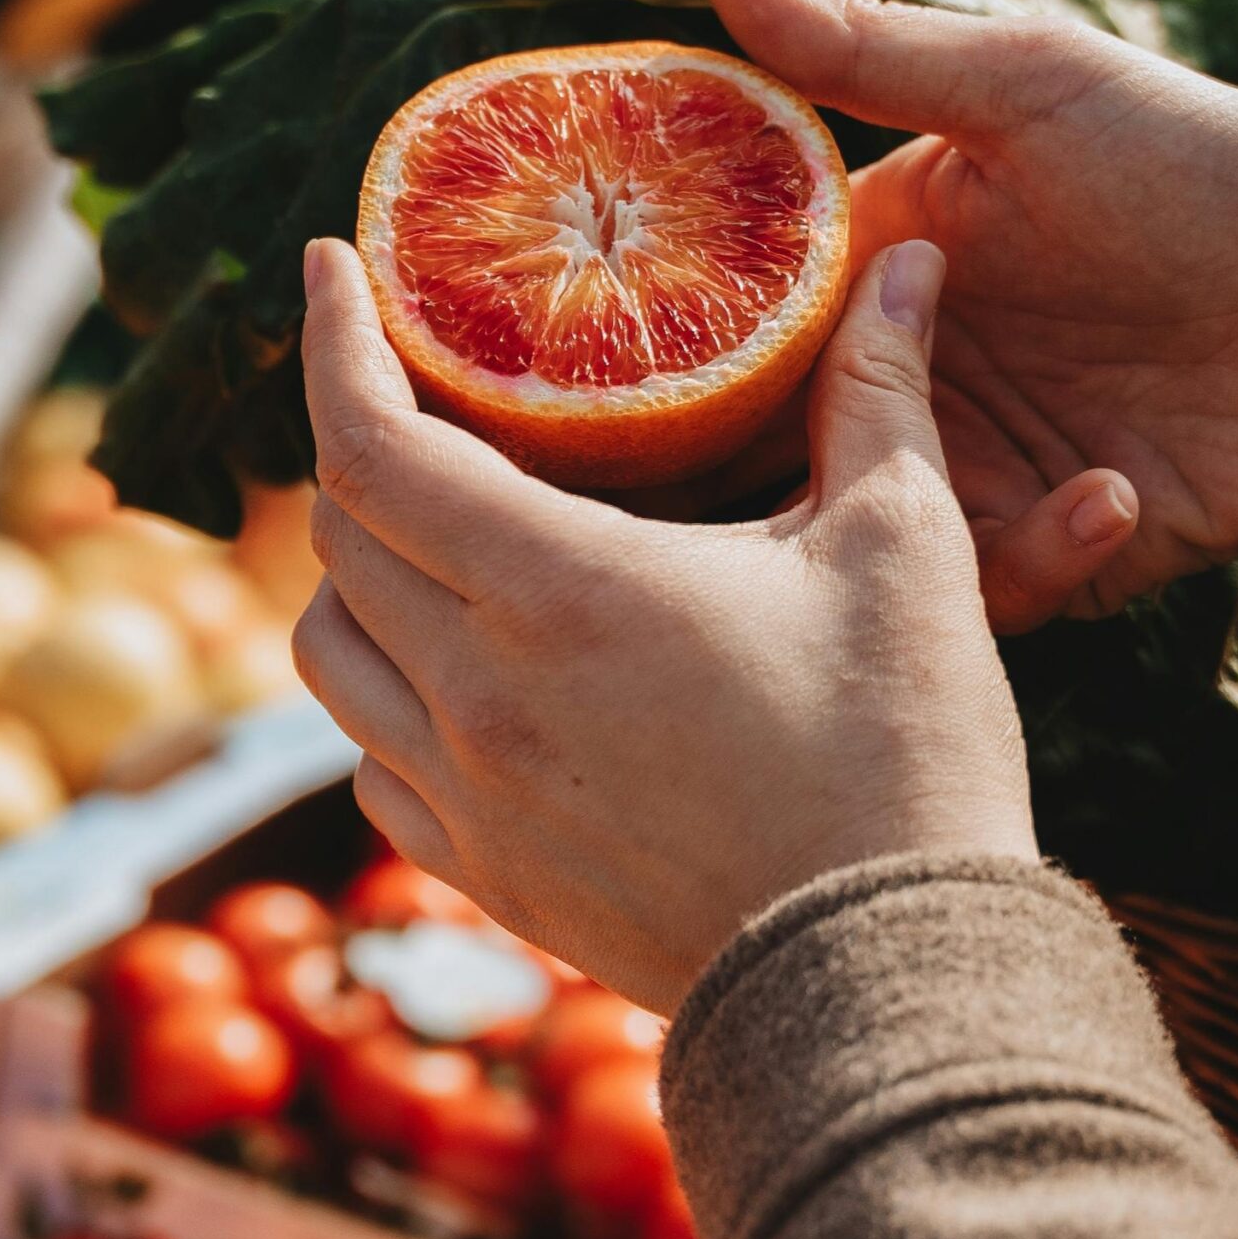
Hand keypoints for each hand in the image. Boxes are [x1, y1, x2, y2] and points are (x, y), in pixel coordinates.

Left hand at [292, 235, 1033, 1013]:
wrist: (884, 979)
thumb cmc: (901, 759)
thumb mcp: (904, 551)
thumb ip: (878, 391)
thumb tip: (908, 259)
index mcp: (557, 591)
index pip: (371, 441)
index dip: (331, 341)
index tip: (329, 272)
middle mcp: (475, 694)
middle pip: (339, 536)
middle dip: (361, 444)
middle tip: (422, 397)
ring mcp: (464, 796)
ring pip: (329, 654)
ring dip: (356, 578)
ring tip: (431, 535)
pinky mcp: (480, 875)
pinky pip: (371, 765)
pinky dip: (383, 698)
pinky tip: (457, 676)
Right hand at [706, 0, 1237, 623]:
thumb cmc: (1216, 182)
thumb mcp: (1037, 89)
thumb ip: (870, 47)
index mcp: (869, 266)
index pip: (722, 308)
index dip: (657, 332)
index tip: (608, 351)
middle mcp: (886, 377)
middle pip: (751, 442)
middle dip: (725, 469)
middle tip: (729, 474)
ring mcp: (947, 474)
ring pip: (838, 534)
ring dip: (880, 521)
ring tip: (955, 476)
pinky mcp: (1017, 559)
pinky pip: (966, 590)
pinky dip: (1030, 557)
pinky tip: (1112, 490)